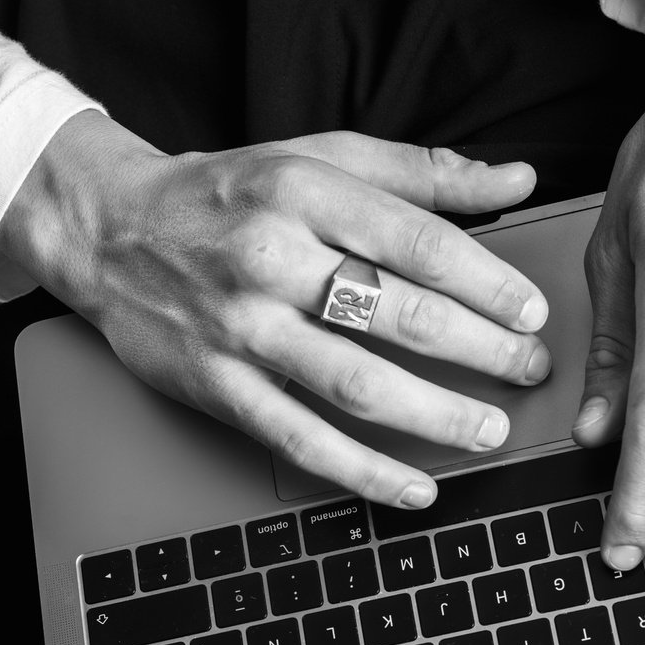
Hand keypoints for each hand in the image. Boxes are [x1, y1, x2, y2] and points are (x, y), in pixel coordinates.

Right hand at [0, 116, 550, 507]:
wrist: (112, 230)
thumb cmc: (229, 194)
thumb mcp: (320, 157)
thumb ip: (422, 172)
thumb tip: (517, 178)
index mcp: (305, 192)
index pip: (418, 242)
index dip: (488, 283)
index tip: (531, 311)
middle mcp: (273, 257)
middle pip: (397, 313)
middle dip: (480, 349)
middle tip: (529, 370)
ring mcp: (243, 328)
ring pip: (356, 383)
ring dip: (435, 415)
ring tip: (488, 430)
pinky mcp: (220, 385)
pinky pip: (301, 440)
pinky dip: (364, 472)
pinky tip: (415, 487)